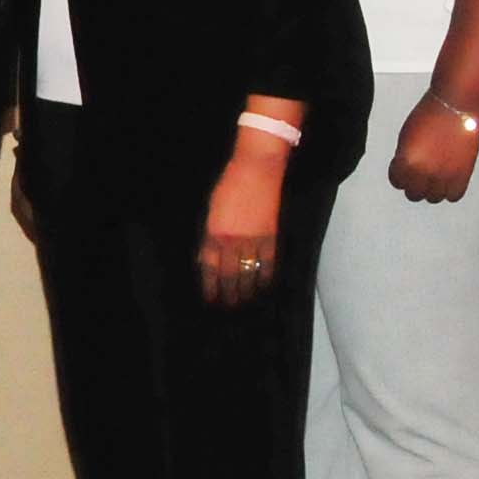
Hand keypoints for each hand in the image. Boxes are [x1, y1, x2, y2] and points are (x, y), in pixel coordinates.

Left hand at [197, 145, 287, 306]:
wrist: (256, 171)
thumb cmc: (229, 186)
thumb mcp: (212, 211)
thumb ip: (210, 235)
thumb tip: (208, 259)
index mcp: (213, 233)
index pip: (210, 268)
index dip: (210, 286)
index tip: (210, 299)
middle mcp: (231, 241)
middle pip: (228, 276)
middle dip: (227, 295)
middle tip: (227, 307)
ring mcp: (252, 240)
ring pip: (248, 275)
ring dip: (245, 292)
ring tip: (243, 303)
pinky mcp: (270, 237)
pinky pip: (267, 265)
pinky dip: (264, 279)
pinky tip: (262, 288)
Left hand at [387, 98, 478, 204]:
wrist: (455, 107)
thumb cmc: (430, 116)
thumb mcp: (405, 137)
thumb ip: (404, 158)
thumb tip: (405, 172)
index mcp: (405, 162)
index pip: (397, 182)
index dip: (400, 175)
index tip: (405, 169)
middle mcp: (423, 173)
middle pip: (414, 194)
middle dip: (415, 184)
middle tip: (421, 173)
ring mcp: (444, 176)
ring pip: (434, 198)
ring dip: (433, 189)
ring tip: (436, 175)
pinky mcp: (462, 176)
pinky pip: (453, 196)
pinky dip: (450, 190)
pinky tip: (449, 179)